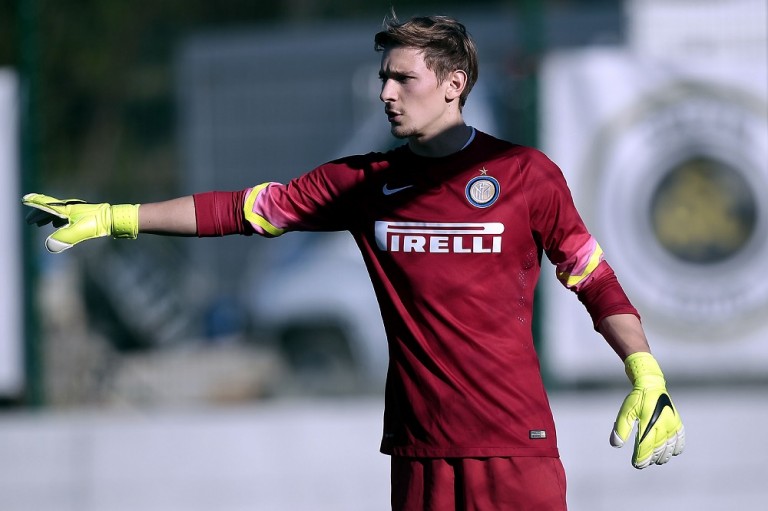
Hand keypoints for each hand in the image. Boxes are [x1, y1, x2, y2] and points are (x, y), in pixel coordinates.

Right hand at [22, 193, 138, 252]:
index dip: (35, 204)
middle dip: (39, 215)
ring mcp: (76, 210)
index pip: (46, 204)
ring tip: (41, 224)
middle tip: (30, 221)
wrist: (114, 218)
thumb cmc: (97, 222)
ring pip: (57, 212)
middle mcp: (69, 207)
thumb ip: (64, 238)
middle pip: (49, 208)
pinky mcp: (82, 214)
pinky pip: (65, 215)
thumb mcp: (80, 231)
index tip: (24, 200)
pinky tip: (58, 224)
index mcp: (65, 209)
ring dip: (47, 217)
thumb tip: (49, 246)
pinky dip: (57, 219)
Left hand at [610, 352, 684, 468]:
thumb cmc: (636, 399)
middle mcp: (662, 425)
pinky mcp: (677, 422)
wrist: (651, 384)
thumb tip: (615, 445)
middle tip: (643, 463)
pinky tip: (671, 451)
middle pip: (658, 450)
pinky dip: (677, 448)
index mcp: (648, 423)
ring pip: (670, 448)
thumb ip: (621, 429)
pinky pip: (680, 439)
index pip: (645, 448)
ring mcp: (672, 424)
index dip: (641, 458)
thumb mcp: (625, 412)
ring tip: (655, 460)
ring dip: (663, 456)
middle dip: (650, 459)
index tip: (636, 464)